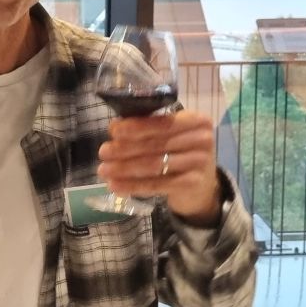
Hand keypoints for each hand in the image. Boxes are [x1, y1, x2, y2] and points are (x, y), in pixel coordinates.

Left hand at [97, 109, 221, 224]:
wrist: (201, 186)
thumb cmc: (178, 153)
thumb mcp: (168, 136)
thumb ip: (145, 128)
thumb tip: (114, 127)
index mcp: (196, 120)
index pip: (162, 123)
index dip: (136, 127)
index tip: (113, 132)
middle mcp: (202, 139)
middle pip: (155, 144)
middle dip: (124, 149)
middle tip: (103, 153)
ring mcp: (200, 162)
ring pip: (153, 165)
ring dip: (124, 168)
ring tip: (103, 170)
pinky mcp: (193, 184)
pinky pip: (157, 184)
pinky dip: (133, 186)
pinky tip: (116, 186)